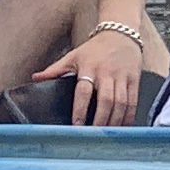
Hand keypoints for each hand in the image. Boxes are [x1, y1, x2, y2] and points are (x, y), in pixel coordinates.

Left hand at [38, 25, 161, 128]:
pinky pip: (133, 101)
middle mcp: (107, 73)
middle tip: (94, 136)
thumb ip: (55, 69)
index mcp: (89, 67)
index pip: (84, 91)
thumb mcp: (73, 56)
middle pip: (106, 100)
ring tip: (108, 135)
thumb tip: (35, 78)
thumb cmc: (95, 48)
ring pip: (121, 103)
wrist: (121, 33)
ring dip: (115, 121)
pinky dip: (129, 116)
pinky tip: (124, 126)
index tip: (77, 125)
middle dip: (100, 120)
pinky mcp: (134, 80)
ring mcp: (122, 77)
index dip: (80, 108)